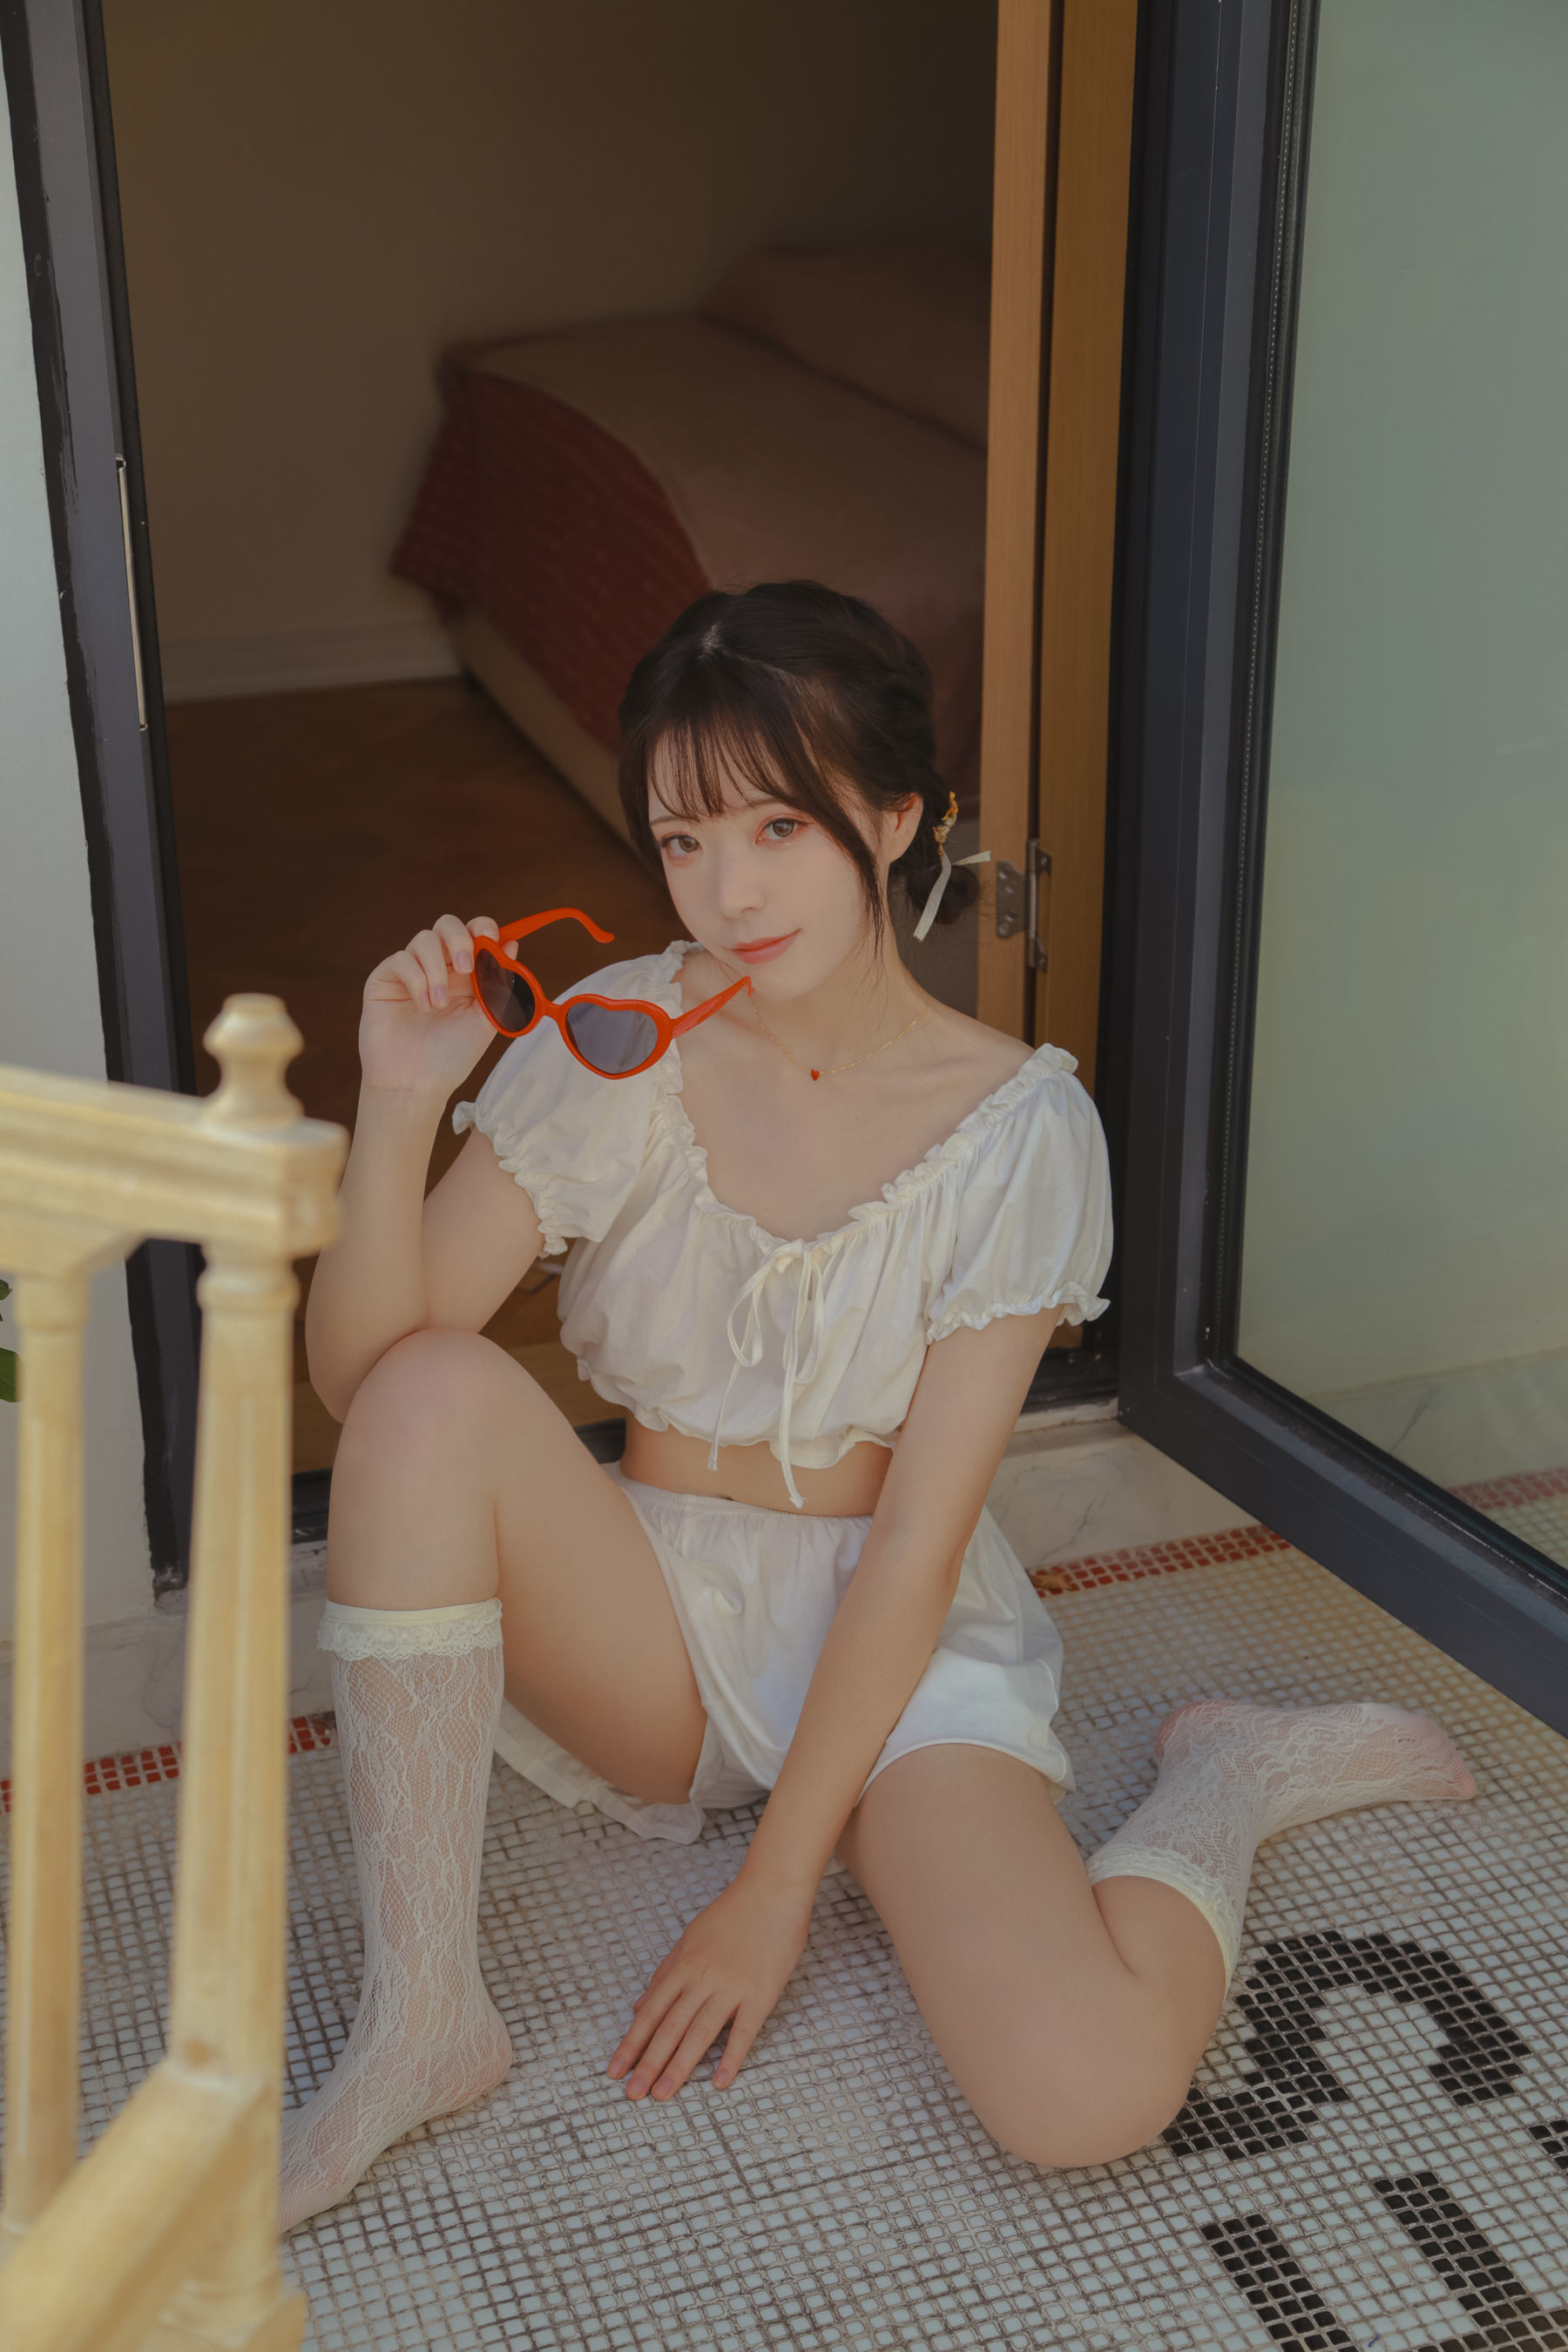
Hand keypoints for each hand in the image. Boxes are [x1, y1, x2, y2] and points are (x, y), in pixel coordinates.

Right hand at [358, 914, 503, 1098]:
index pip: (474, 933)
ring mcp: (411, 972)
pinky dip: (416, 980)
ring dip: (437, 970)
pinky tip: (422, 1006)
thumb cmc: (451, 1056)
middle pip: (447, 924)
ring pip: (423, 939)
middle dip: (459, 938)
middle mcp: (439, 967)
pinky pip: (400, 960)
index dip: (483, 928)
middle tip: (466, 967)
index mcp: (466, 974)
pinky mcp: (385, 979)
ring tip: (439, 1005)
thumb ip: (498, 984)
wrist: (416, 1084)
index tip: (490, 941)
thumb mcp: (485, 1020)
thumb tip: (512, 945)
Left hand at [607, 1871, 811, 2100]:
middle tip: (632, 2095)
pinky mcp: (761, 1993)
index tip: (614, 2071)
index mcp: (683, 1965)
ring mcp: (731, 1986)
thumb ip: (665, 1973)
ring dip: (679, 2066)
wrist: (772, 1889)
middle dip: (648, 2063)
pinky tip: (720, 2082)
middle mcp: (701, 1978)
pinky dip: (731, 2057)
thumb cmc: (731, 1913)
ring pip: (699, 2032)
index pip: (650, 2012)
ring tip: (663, 2095)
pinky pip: (744, 2030)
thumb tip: (638, 2007)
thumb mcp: (690, 1938)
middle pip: (669, 2027)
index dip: (631, 2044)